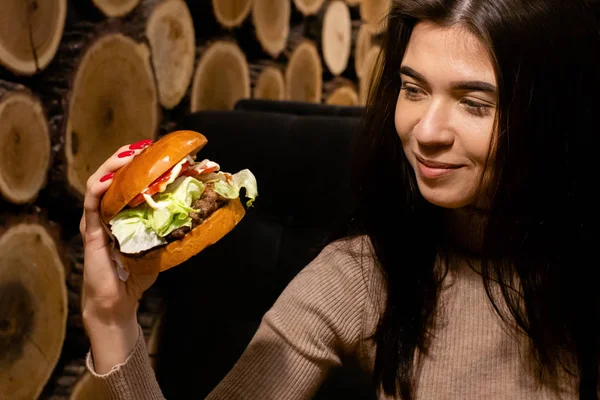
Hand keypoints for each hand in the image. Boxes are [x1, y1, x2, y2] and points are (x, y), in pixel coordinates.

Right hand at [79, 140, 154, 371]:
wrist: (118, 303)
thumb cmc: (136, 275)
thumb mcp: (159, 247)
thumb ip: (171, 231)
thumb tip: (201, 218)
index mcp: (122, 213)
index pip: (126, 181)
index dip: (137, 164)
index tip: (155, 150)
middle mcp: (107, 212)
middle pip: (110, 176)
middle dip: (125, 158)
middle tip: (143, 146)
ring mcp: (96, 220)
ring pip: (98, 184)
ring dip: (111, 166)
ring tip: (128, 155)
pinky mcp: (90, 231)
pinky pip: (91, 204)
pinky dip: (99, 188)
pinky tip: (110, 179)